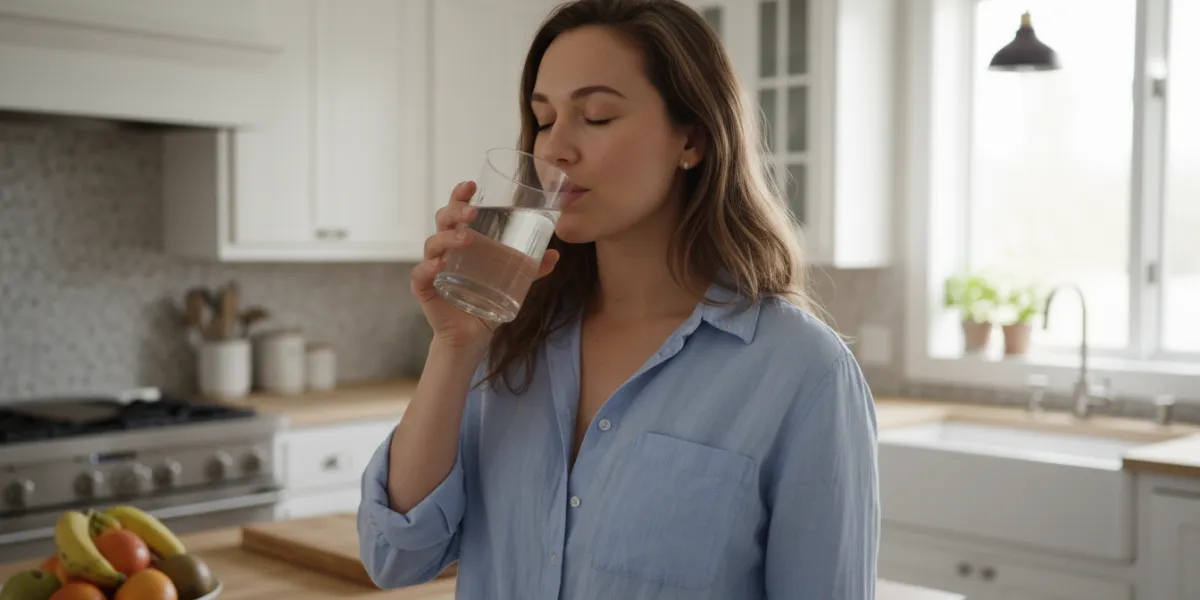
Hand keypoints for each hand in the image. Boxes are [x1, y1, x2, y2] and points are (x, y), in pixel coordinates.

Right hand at [411, 181, 560, 351]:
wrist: (472, 336)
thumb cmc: (486, 301)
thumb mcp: (512, 282)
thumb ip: (531, 269)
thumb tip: (554, 254)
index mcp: (461, 241)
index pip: (456, 212)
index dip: (460, 195)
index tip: (471, 184)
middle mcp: (444, 251)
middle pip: (442, 221)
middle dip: (455, 211)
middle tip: (473, 212)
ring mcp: (433, 269)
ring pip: (432, 245)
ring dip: (448, 238)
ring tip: (466, 238)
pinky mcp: (426, 291)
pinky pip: (420, 276)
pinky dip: (427, 268)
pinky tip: (439, 265)